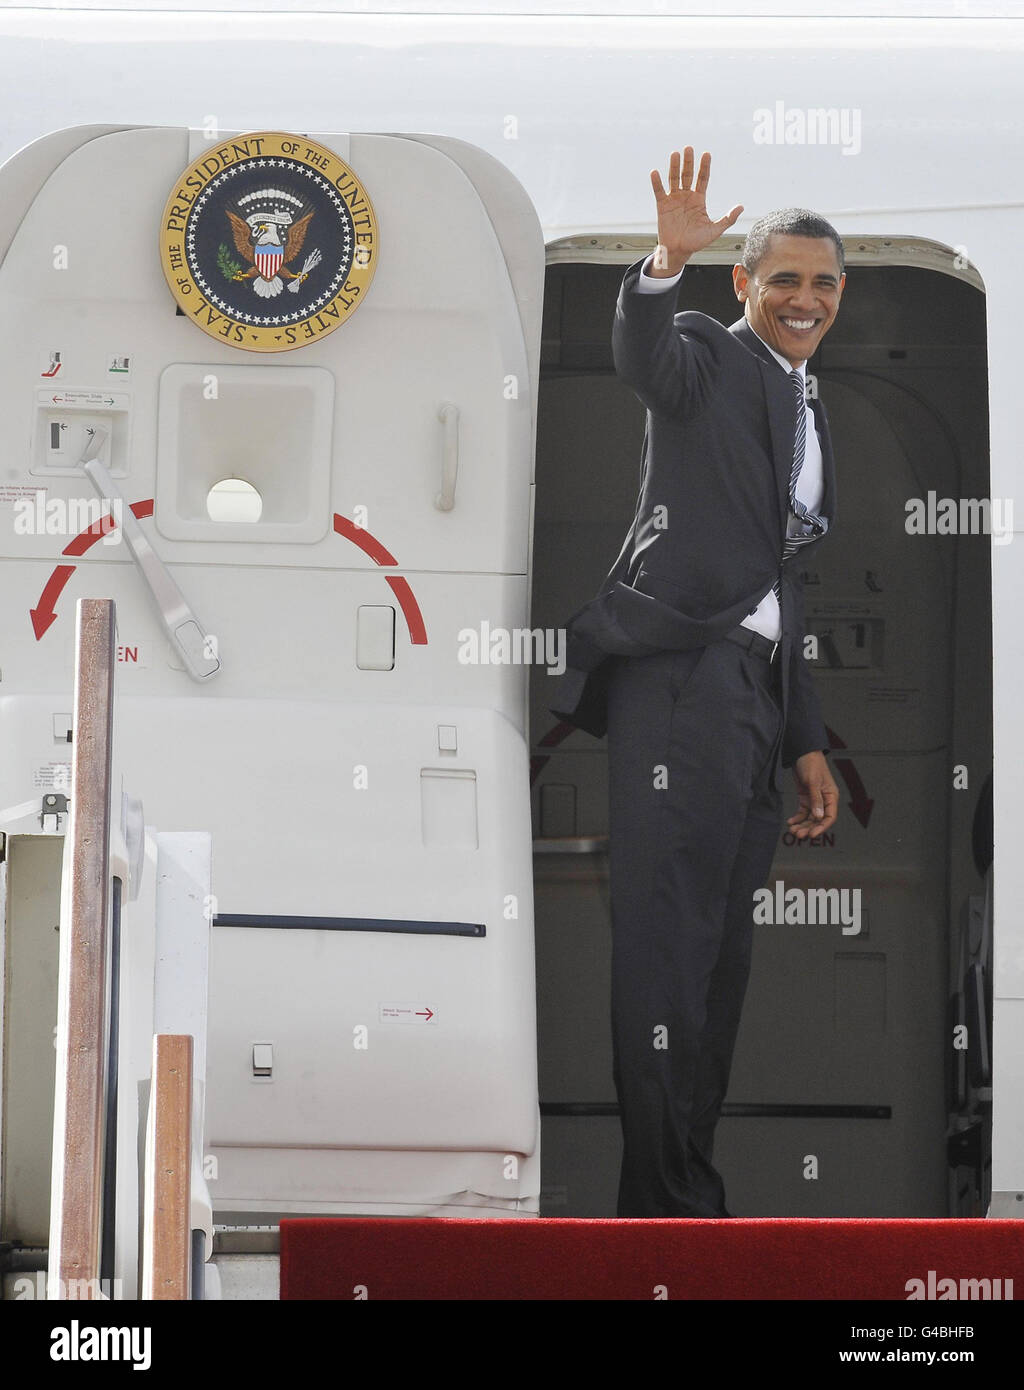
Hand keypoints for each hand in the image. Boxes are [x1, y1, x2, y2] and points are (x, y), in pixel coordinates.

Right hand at [648, 148, 742, 275]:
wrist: (679, 251)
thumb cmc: (697, 242)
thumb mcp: (715, 230)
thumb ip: (728, 219)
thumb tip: (741, 207)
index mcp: (699, 199)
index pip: (703, 179)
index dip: (705, 167)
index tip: (706, 154)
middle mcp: (686, 196)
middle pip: (688, 175)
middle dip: (689, 162)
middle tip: (689, 148)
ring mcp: (674, 199)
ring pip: (674, 179)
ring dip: (674, 167)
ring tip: (675, 153)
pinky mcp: (662, 206)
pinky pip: (659, 192)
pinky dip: (657, 182)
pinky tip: (655, 173)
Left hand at [787, 751, 838, 838]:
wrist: (802, 752)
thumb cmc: (811, 764)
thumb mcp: (813, 781)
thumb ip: (816, 799)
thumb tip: (818, 817)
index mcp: (831, 796)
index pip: (829, 817)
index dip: (821, 827)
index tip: (812, 834)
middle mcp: (824, 800)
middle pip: (818, 820)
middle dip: (808, 828)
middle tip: (797, 835)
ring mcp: (814, 799)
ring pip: (810, 817)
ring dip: (802, 825)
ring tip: (792, 830)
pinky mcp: (805, 797)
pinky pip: (802, 812)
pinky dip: (797, 818)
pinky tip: (790, 822)